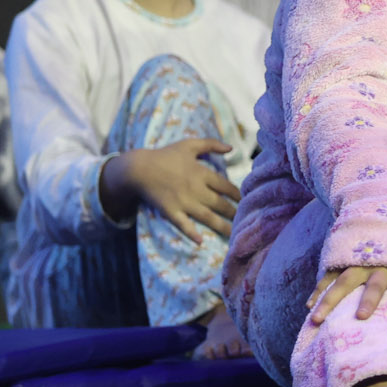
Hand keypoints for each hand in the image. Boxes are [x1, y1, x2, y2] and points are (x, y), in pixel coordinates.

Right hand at [102, 138, 239, 240]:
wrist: (138, 168)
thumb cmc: (165, 155)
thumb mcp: (189, 145)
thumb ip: (211, 144)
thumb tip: (231, 147)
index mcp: (202, 173)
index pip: (226, 186)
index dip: (238, 195)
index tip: (247, 201)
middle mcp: (196, 189)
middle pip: (220, 204)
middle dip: (234, 213)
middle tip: (246, 221)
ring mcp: (183, 202)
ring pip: (207, 217)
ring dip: (222, 226)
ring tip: (234, 234)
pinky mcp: (171, 211)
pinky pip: (183, 224)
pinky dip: (191, 233)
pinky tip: (200, 241)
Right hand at [308, 265, 386, 326]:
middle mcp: (382, 270)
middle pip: (375, 286)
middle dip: (369, 300)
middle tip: (361, 316)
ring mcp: (360, 265)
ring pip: (344, 282)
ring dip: (330, 300)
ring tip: (317, 319)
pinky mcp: (344, 261)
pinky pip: (329, 276)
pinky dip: (319, 290)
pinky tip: (310, 306)